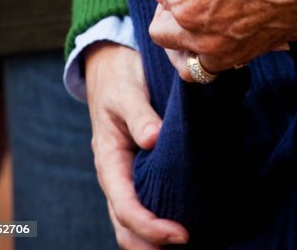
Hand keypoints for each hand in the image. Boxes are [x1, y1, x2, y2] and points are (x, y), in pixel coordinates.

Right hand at [84, 43, 188, 248]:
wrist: (111, 64)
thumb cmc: (119, 78)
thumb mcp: (127, 92)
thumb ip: (139, 115)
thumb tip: (153, 139)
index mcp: (108, 160)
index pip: (125, 207)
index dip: (150, 226)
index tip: (180, 234)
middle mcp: (115, 174)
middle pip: (125, 226)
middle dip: (150, 244)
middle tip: (187, 243)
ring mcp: (125, 174)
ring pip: (132, 221)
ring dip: (152, 240)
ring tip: (186, 242)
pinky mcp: (138, 168)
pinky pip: (143, 203)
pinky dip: (157, 220)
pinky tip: (181, 221)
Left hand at [150, 0, 296, 73]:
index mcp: (189, 7)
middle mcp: (202, 39)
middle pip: (161, 29)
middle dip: (166, 5)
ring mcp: (225, 53)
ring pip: (183, 55)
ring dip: (182, 33)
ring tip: (195, 9)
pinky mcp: (245, 56)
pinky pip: (211, 65)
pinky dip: (207, 48)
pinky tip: (217, 24)